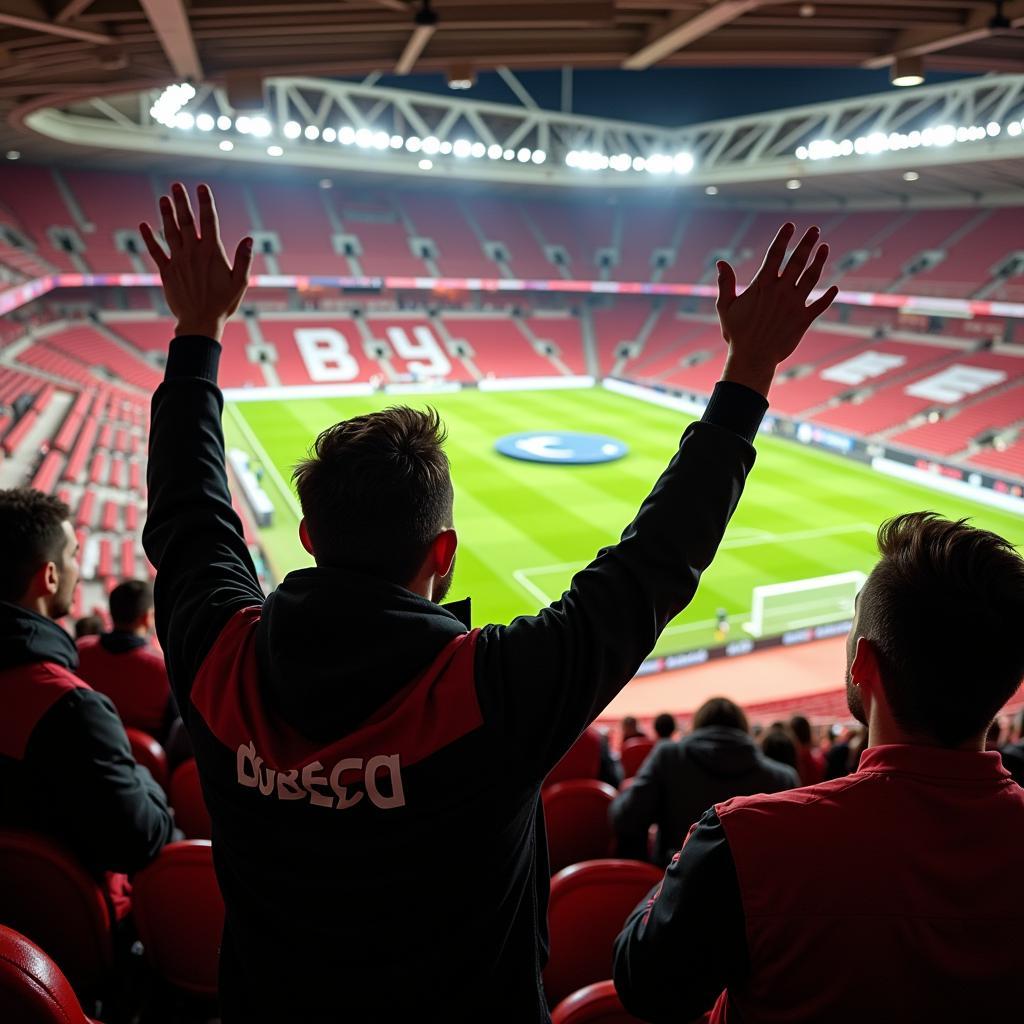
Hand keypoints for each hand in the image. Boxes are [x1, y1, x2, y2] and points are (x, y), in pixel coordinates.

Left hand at [139, 182, 252, 341]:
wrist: (200, 322)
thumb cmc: (223, 304)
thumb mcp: (239, 283)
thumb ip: (243, 260)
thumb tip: (249, 239)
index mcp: (211, 253)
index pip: (208, 221)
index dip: (205, 202)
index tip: (201, 187)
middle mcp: (193, 252)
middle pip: (186, 221)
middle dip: (182, 202)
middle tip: (176, 185)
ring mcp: (178, 261)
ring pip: (170, 232)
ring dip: (166, 214)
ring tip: (163, 198)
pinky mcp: (167, 272)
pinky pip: (156, 251)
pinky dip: (149, 238)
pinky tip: (144, 225)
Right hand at [716, 223, 838, 396]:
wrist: (753, 358)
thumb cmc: (737, 334)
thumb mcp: (726, 308)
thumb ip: (726, 284)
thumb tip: (721, 263)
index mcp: (762, 285)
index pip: (775, 255)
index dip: (783, 238)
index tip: (791, 225)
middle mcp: (781, 291)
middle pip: (797, 261)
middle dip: (807, 243)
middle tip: (815, 229)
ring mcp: (794, 305)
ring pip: (812, 277)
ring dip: (819, 261)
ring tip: (825, 247)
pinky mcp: (803, 320)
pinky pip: (820, 305)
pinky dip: (828, 296)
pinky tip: (835, 288)